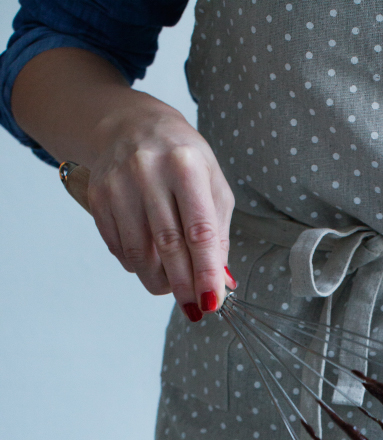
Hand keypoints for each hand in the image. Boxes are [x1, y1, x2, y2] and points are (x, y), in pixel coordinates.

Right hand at [86, 98, 234, 321]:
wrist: (131, 125)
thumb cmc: (182, 159)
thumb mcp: (212, 185)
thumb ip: (219, 233)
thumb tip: (221, 282)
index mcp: (186, 165)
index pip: (199, 232)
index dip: (206, 272)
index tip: (211, 302)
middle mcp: (148, 170)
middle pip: (168, 246)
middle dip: (183, 286)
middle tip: (193, 308)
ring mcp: (118, 184)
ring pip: (139, 253)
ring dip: (158, 280)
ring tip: (172, 286)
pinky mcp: (98, 196)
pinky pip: (119, 248)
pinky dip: (136, 265)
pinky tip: (149, 261)